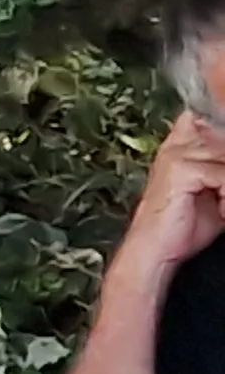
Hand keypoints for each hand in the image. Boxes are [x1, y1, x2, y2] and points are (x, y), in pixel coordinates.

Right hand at [117, 116, 224, 280]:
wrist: (156, 251)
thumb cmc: (186, 226)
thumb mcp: (217, 191)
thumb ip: (221, 168)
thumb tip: (220, 156)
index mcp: (183, 144)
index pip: (209, 122)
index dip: (218, 135)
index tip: (215, 181)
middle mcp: (179, 143)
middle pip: (223, 143)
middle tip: (220, 198)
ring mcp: (178, 152)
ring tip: (221, 207)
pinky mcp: (180, 167)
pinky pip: (224, 175)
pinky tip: (219, 211)